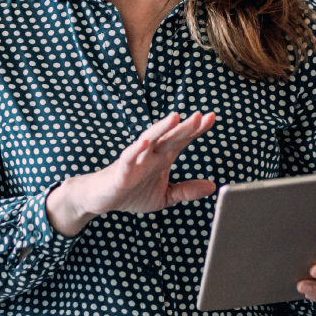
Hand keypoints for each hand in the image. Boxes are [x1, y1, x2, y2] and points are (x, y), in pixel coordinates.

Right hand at [45, 112, 218, 236]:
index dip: (197, 130)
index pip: (182, 140)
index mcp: (163, 157)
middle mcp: (151, 154)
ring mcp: (136, 159)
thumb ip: (187, 190)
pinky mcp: (121, 170)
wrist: (102, 199)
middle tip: (201, 115)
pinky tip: (145, 141)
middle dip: (185, 127)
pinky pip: (129, 157)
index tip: (212, 118)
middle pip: (171, 137)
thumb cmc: (132, 193)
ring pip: (150, 140)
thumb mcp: (165, 195)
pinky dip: (136, 149)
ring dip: (162, 128)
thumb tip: (213, 186)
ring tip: (175, 117)